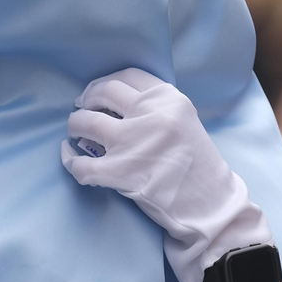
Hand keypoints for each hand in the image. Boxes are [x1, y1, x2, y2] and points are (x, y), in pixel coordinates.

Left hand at [61, 68, 271, 281]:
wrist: (210, 206)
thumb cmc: (198, 167)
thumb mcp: (185, 122)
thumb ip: (157, 108)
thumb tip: (113, 102)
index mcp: (169, 99)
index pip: (128, 76)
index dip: (106, 82)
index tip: (96, 92)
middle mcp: (150, 115)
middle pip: (104, 92)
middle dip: (87, 99)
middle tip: (82, 108)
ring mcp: (132, 143)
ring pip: (85, 122)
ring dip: (75, 125)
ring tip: (75, 132)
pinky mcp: (120, 172)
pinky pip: (81, 164)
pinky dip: (70, 161)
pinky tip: (71, 158)